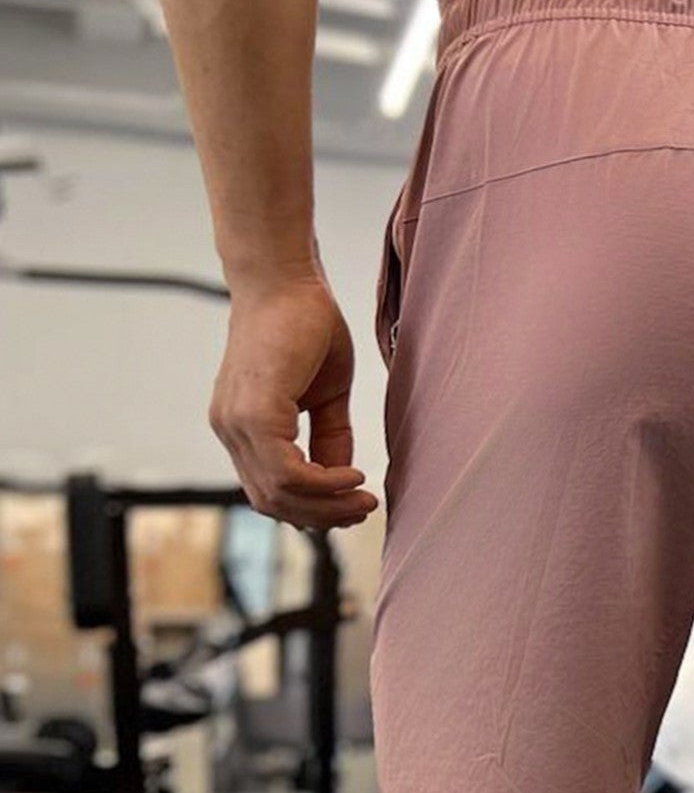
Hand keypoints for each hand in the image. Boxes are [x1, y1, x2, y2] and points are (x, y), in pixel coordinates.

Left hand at [210, 272, 379, 529]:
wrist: (284, 277)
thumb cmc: (305, 324)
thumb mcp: (325, 394)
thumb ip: (329, 439)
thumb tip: (341, 481)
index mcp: (242, 427)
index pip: (270, 491)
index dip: (313, 509)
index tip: (354, 506)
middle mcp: (231, 429)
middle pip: (273, 503)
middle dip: (323, 515)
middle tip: (364, 509)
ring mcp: (236, 423)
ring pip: (280, 494)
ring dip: (327, 504)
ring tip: (363, 497)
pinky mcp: (254, 412)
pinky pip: (288, 472)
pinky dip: (324, 483)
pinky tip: (353, 476)